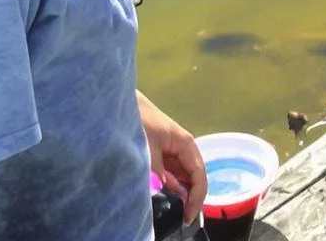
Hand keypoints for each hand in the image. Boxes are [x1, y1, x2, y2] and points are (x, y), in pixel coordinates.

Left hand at [140, 91, 205, 220]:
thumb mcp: (149, 151)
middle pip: (195, 179)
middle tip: (181, 219)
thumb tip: (168, 197)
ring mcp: (175, 153)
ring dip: (181, 195)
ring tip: (175, 212)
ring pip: (184, 179)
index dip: (197, 198)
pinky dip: (172, 189)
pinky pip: (173, 176)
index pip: (199, 176)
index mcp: (186, 145)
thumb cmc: (140, 122)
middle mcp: (184, 150)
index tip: (187, 216)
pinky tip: (165, 198)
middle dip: (191, 199)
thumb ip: (159, 175)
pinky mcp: (164, 156)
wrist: (126, 107)